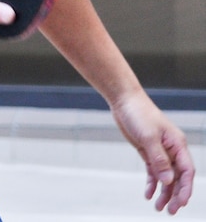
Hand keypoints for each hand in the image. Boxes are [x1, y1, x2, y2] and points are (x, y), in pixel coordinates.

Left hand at [111, 89, 194, 213]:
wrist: (124, 100)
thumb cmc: (139, 113)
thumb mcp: (149, 137)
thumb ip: (159, 159)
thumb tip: (168, 180)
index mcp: (177, 144)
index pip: (187, 171)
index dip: (186, 188)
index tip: (181, 203)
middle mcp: (171, 149)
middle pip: (178, 177)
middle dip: (175, 195)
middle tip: (170, 211)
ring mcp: (160, 151)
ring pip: (166, 177)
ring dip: (164, 192)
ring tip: (158, 207)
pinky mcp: (148, 151)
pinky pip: (153, 171)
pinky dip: (152, 183)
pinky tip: (148, 194)